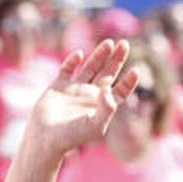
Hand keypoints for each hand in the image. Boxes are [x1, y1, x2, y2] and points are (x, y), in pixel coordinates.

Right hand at [23, 40, 139, 160]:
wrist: (46, 139)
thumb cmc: (73, 136)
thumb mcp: (96, 125)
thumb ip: (107, 108)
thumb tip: (109, 90)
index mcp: (102, 106)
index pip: (120, 91)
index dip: (129, 81)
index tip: (136, 69)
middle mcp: (90, 96)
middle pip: (107, 74)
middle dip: (116, 60)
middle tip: (125, 44)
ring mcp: (75, 90)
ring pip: (90, 68)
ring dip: (99, 55)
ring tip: (109, 42)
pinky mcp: (58, 86)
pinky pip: (67, 69)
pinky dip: (72, 61)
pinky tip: (79, 55)